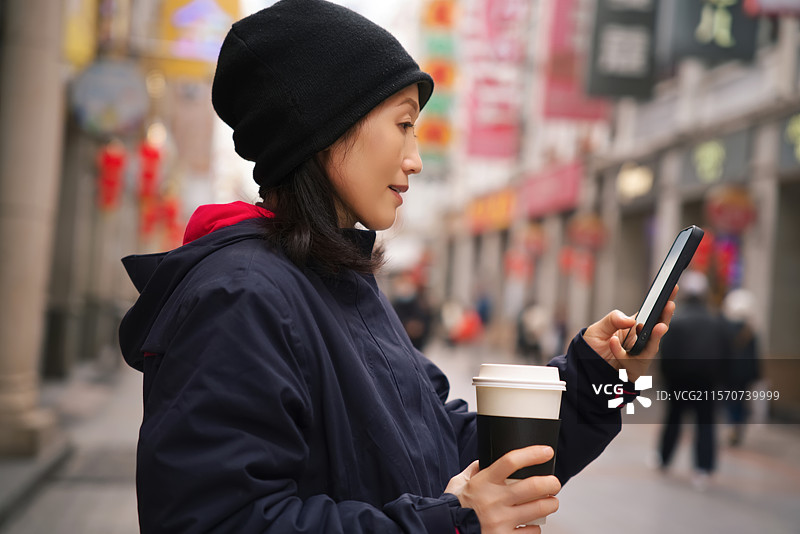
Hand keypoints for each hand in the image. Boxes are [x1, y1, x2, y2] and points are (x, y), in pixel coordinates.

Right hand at [445, 446, 559, 532]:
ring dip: (550, 504)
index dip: (532, 454)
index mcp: (483, 482)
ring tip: (550, 502)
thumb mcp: (458, 482)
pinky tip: (531, 523)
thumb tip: (485, 460)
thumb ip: (474, 469)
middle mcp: (494, 500)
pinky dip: (535, 527)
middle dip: (551, 483)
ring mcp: (501, 521)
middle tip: (554, 483)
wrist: (447, 530)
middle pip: (533, 486)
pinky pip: (532, 531)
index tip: (546, 451)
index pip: (511, 461)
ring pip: (539, 509)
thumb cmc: (454, 507)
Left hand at [583, 286, 677, 381]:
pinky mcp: (634, 369)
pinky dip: (620, 352)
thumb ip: (613, 320)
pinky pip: (632, 362)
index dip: (663, 301)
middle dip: (665, 317)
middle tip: (669, 305)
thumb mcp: (598, 328)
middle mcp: (640, 340)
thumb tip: (631, 320)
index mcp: (634, 326)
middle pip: (658, 328)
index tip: (672, 288)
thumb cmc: (595, 347)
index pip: (651, 312)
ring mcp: (640, 355)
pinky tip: (612, 342)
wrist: (585, 368)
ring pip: (652, 347)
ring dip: (655, 337)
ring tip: (659, 327)